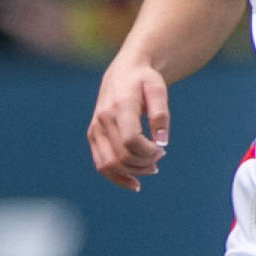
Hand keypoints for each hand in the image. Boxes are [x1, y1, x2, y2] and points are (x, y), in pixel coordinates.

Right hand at [88, 58, 170, 190]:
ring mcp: (95, 129)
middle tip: (160, 156)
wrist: (125, 71)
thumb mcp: (158, 90)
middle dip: (144, 163)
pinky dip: (116, 178)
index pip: (131, 140)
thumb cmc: (145, 80)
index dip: (149, 152)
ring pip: (109, 164)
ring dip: (133, 172)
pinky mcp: (93, 136)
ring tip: (152, 168)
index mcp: (119, 106)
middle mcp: (102, 119)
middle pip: (122, 156)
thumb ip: (161, 114)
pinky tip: (134, 183)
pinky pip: (101, 165)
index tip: (162, 149)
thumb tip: (162, 142)